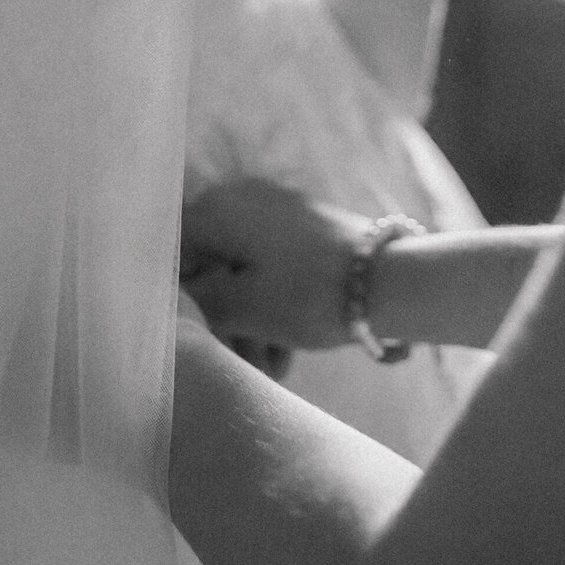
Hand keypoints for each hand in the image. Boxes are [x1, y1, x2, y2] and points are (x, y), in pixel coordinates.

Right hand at [181, 178, 372, 351]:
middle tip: (242, 361)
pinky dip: (276, 304)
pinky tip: (289, 349)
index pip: (173, 253)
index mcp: (219, 207)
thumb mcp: (241, 306)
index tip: (197, 335)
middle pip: (213, 266)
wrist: (390, 280)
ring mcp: (279, 210)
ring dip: (252, 321)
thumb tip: (175, 293)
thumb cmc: (306, 293)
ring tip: (274, 367)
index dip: (180, 298)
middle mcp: (244, 197)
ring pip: (247, 272)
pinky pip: (276, 267)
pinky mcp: (309, 228)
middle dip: (225, 319)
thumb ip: (196, 299)